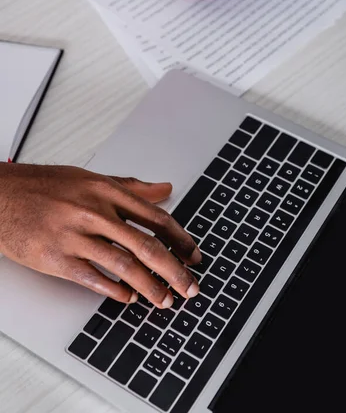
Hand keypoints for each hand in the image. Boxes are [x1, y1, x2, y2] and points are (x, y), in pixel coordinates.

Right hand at [0, 163, 200, 307]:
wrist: (2, 196)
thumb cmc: (45, 186)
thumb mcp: (91, 179)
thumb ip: (131, 187)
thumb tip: (164, 188)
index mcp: (106, 191)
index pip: (155, 218)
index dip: (180, 239)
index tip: (193, 254)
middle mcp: (95, 212)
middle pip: (146, 245)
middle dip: (174, 270)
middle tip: (190, 286)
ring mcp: (76, 236)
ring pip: (125, 265)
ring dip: (150, 287)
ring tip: (165, 300)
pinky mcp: (58, 259)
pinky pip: (94, 279)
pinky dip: (116, 291)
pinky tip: (128, 298)